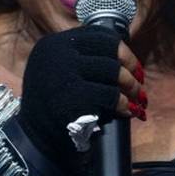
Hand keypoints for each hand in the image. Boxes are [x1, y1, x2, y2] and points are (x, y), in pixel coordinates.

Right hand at [17, 25, 147, 166]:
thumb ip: (82, 58)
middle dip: (130, 66)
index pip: (97, 34)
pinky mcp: (73, 97)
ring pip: (113, 71)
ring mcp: (64, 74)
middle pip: (108, 49)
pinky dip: (123, 104)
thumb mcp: (58, 71)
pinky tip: (128, 111)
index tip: (132, 65)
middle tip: (139, 82)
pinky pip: (110, 95)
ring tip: (137, 100)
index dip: (120, 49)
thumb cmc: (53, 106)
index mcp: (54, 44)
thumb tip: (125, 55)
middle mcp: (57, 53)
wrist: (35, 141)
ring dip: (131, 87)